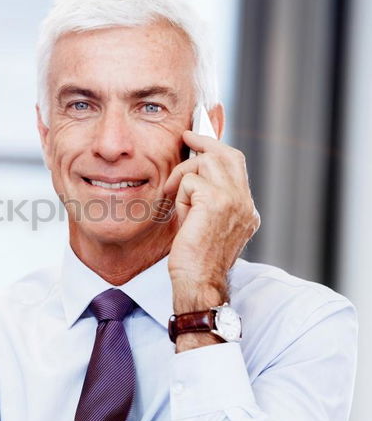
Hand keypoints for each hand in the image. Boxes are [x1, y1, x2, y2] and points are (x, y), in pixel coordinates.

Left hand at [163, 130, 259, 314]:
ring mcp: (233, 200)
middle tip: (186, 136)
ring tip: (174, 195)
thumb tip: (194, 176)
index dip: (218, 148)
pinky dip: (179, 194)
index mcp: (246, 209)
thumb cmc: (196, 261)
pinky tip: (180, 214)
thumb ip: (207, 201)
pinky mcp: (216, 201)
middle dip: (204, 141)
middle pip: (228, 154)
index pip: (237, 165)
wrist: (199, 283)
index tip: (200, 139)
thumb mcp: (206, 226)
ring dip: (184, 175)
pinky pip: (190, 180)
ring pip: (207, 162)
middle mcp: (245, 202)